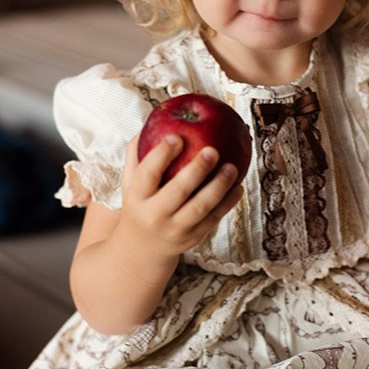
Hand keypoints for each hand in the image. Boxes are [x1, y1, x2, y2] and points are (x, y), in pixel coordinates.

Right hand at [119, 134, 243, 259]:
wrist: (142, 250)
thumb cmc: (140, 204)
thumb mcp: (130, 183)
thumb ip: (138, 153)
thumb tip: (151, 119)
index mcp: (137, 197)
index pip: (148, 173)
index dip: (161, 154)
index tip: (178, 136)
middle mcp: (154, 215)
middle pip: (177, 191)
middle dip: (196, 170)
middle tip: (213, 149)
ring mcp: (175, 229)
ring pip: (200, 208)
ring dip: (219, 187)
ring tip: (233, 167)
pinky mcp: (193, 238)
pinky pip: (213, 218)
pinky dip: (228, 203)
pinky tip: (238, 186)